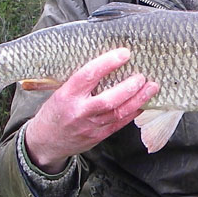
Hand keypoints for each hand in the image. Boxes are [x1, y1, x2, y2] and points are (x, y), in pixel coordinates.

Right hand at [21, 48, 158, 171]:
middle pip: (108, 100)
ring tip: (152, 87)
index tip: (124, 53)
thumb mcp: (59, 92)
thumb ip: (80, 82)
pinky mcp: (98, 137)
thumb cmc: (54, 112)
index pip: (88, 76)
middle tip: (142, 76)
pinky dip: (134, 113)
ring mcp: (90, 126)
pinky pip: (120, 124)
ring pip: (118, 113)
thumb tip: (108, 62)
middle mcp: (79, 111)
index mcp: (66, 95)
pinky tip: (144, 103)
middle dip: (129, 87)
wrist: (45, 143)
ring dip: (138, 100)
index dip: (107, 63)